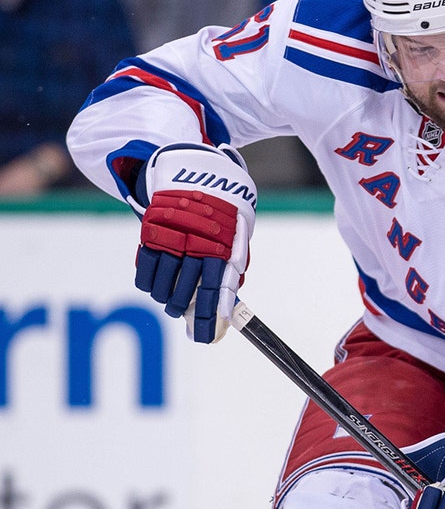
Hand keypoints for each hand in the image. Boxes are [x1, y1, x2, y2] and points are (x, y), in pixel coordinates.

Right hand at [134, 145, 255, 342]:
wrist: (198, 173)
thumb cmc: (223, 211)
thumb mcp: (236, 235)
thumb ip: (231, 266)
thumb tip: (229, 303)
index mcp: (221, 247)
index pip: (214, 290)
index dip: (208, 315)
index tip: (206, 335)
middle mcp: (194, 245)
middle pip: (186, 291)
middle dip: (185, 309)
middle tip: (184, 314)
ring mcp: (170, 239)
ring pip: (163, 284)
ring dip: (166, 299)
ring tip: (171, 302)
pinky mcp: (150, 233)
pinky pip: (145, 269)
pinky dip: (148, 283)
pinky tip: (154, 288)